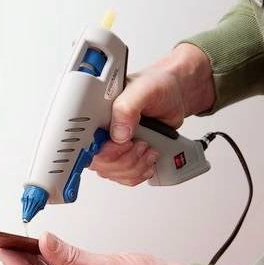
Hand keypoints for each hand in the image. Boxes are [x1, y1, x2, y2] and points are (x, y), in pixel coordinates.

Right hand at [91, 43, 214, 185]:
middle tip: (142, 143)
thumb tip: (118, 133)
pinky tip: (147, 160)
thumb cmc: (158, 86)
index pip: (89, 147)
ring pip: (114, 174)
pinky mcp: (125, 156)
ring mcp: (113, 147)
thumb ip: (127, 108)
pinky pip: (124, 178)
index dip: (108, 153)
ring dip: (136, 167)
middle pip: (102, 165)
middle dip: (128, 160)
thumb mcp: (144, 90)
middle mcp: (102, 132)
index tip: (127, 143)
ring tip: (148, 149)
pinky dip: (139, 173)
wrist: (174, 96)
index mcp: (98, 116)